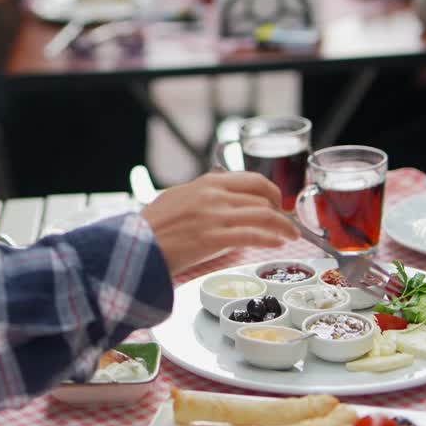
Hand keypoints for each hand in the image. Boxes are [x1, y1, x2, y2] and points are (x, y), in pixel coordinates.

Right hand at [140, 172, 299, 273]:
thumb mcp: (177, 199)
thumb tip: (220, 201)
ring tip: (291, 237)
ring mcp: (214, 216)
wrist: (134, 245)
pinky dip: (271, 239)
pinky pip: (253, 235)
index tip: (278, 204)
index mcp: (206, 183)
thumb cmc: (151, 227)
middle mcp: (214, 195)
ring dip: (283, 227)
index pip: (252, 180)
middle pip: (262, 199)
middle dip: (281, 214)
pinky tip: (279, 244)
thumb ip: (202, 196)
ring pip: (263, 216)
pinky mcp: (213, 238)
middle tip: (288, 226)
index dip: (272, 193)